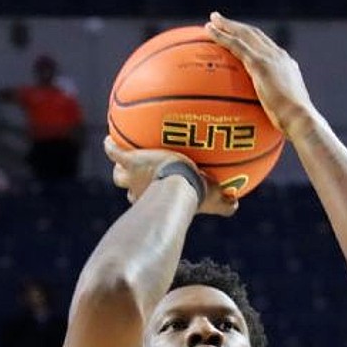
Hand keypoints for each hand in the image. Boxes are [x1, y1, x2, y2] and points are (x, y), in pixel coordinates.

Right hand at [103, 137, 237, 216]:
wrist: (179, 185)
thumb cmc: (195, 196)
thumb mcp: (214, 201)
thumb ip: (226, 206)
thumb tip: (237, 205)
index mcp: (155, 197)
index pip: (147, 197)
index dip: (147, 192)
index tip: (150, 187)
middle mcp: (139, 191)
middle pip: (128, 187)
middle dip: (131, 182)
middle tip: (138, 174)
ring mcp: (132, 177)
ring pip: (118, 175)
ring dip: (120, 167)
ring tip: (122, 156)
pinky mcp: (130, 161)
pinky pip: (113, 152)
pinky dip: (110, 147)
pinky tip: (108, 140)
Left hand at [205, 12, 318, 139]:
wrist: (301, 120)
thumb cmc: (293, 125)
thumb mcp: (283, 113)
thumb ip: (273, 110)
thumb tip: (263, 122)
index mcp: (286, 65)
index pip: (266, 46)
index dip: (251, 38)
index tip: (239, 35)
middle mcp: (279, 56)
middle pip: (254, 34)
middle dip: (237, 26)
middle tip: (219, 21)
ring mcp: (270, 58)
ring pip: (244, 34)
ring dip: (227, 25)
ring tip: (211, 21)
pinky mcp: (260, 64)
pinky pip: (237, 45)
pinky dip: (223, 36)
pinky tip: (209, 33)